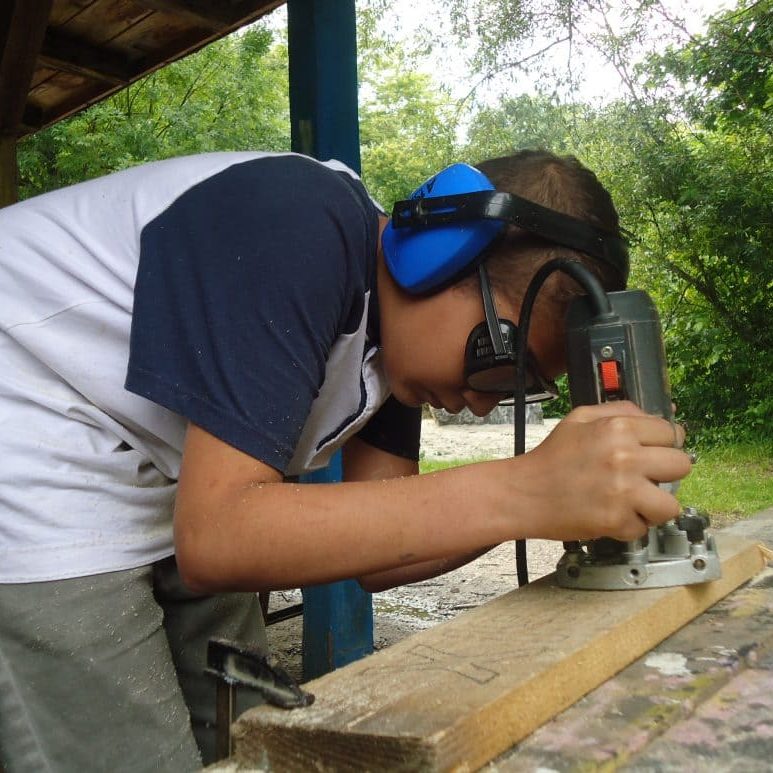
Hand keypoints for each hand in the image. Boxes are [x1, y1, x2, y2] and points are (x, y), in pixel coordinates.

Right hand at [520, 401, 690, 541]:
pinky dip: (628, 526)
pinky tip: (610, 515)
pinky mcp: (616, 521)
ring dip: (654, 506)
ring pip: (671, 505)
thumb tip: (661, 416)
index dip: (663, 444)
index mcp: (618, 427)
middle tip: (642, 478)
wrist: (523, 493)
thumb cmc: (551, 457)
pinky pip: (643, 528)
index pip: (671, 433)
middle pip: (681, 466)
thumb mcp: (581, 418)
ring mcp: (623, 491)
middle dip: (664, 473)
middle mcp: (625, 457)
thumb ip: (621, 411)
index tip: (652, 454)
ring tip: (632, 502)